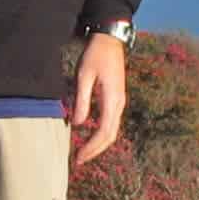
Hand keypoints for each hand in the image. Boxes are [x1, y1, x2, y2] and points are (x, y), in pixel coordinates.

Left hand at [70, 30, 127, 165]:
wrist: (110, 40)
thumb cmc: (95, 55)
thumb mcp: (84, 76)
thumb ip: (82, 100)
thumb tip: (79, 124)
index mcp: (112, 100)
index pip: (104, 132)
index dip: (92, 147)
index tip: (79, 157)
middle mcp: (119, 104)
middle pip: (110, 136)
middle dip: (95, 150)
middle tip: (79, 160)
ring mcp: (119, 102)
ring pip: (112, 130)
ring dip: (99, 143)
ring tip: (83, 151)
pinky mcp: (116, 99)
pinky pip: (111, 122)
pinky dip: (101, 133)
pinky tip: (90, 135)